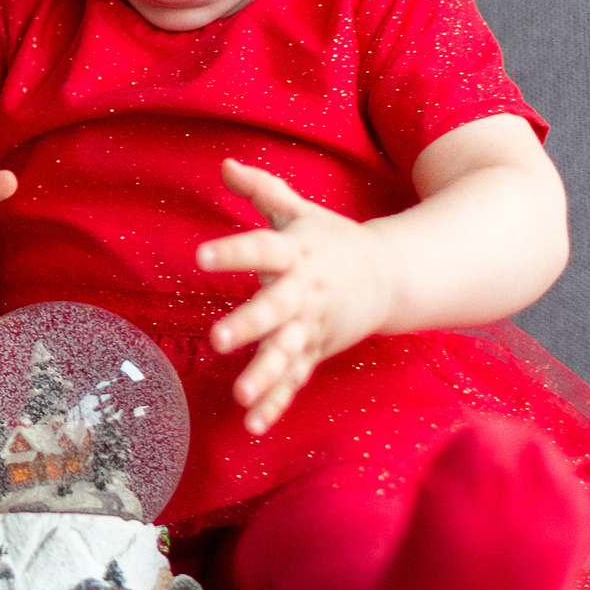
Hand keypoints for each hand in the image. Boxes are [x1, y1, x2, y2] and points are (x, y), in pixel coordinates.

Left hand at [196, 160, 394, 433]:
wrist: (389, 278)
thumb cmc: (330, 241)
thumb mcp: (298, 210)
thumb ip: (262, 189)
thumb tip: (224, 163)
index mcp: (296, 254)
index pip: (261, 249)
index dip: (232, 252)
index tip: (200, 256)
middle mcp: (304, 294)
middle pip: (275, 311)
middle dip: (249, 325)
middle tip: (216, 339)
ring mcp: (312, 328)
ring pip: (287, 355)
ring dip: (264, 376)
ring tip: (240, 396)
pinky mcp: (315, 352)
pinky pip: (294, 381)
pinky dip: (276, 404)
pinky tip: (252, 425)